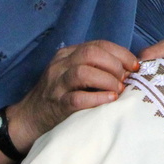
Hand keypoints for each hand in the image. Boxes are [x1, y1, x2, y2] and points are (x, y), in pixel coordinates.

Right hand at [6, 40, 138, 153]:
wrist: (29, 119)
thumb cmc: (60, 96)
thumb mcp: (73, 75)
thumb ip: (95, 68)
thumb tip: (129, 70)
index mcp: (68, 55)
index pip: (98, 45)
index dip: (120, 54)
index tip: (134, 67)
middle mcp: (60, 66)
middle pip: (91, 54)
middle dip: (115, 65)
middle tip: (125, 80)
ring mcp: (56, 85)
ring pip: (83, 72)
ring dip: (106, 80)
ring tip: (118, 91)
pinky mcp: (56, 105)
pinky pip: (77, 98)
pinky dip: (97, 98)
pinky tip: (110, 100)